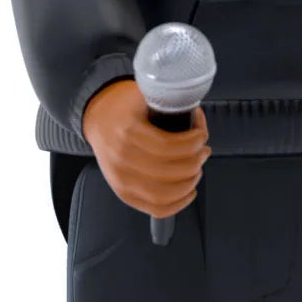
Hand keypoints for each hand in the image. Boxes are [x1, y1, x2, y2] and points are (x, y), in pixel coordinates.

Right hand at [82, 77, 210, 217]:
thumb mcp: (143, 92)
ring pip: (164, 194)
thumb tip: (197, 117)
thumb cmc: (123, 107)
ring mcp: (121, 180)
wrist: (98, 118)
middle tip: (202, 151)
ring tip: (197, 168)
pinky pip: (156, 209)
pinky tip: (189, 191)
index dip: (192, 143)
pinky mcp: (124, 193)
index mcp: (128, 132)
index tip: (200, 136)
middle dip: (195, 162)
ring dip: (189, 183)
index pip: (167, 147)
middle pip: (169, 172)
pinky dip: (178, 204)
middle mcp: (122, 159)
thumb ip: (170, 100)